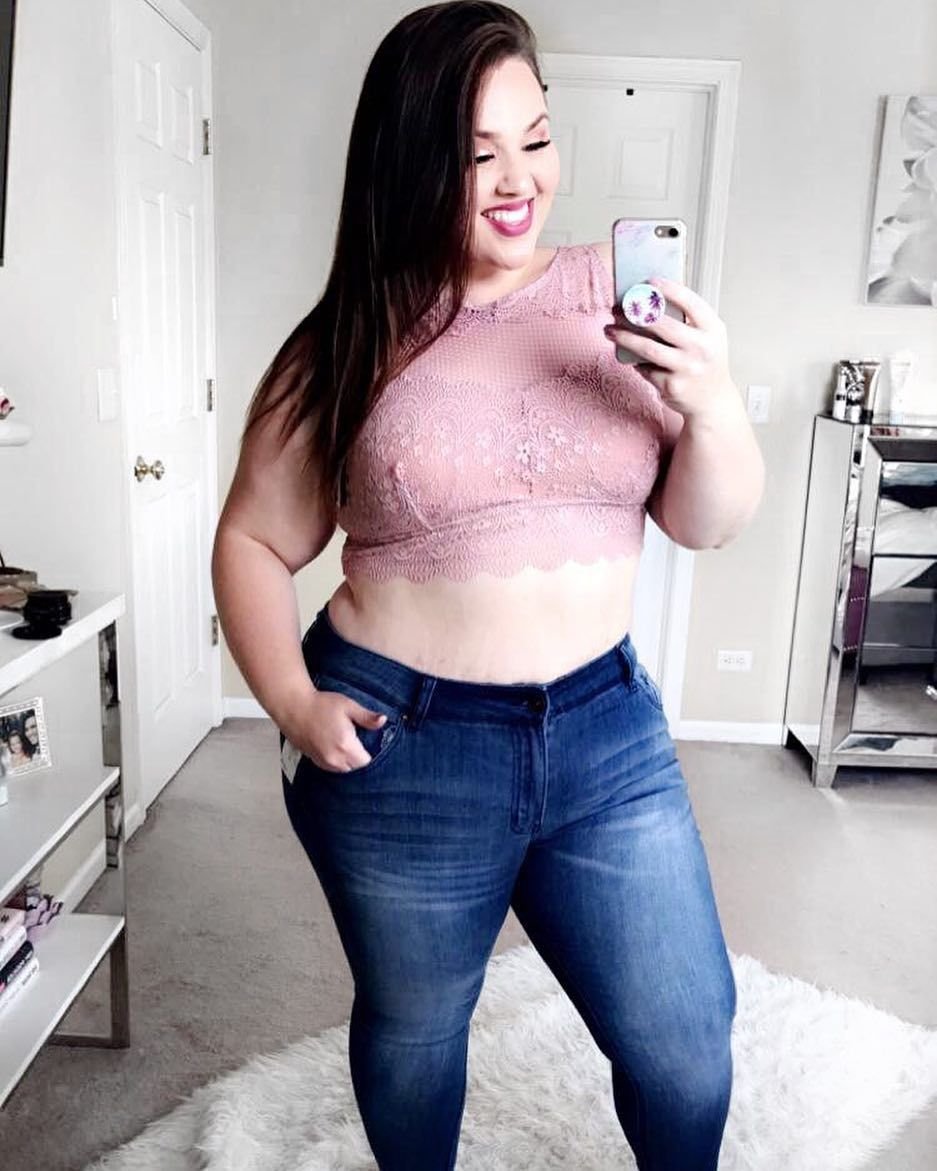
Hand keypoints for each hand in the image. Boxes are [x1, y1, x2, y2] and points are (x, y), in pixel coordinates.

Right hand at [280, 688, 387, 772]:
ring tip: (343, 740)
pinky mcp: (314, 760)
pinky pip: (331, 767)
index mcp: (345, 744)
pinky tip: (332, 744)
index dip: (368, 750)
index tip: (364, 738)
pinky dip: (335, 760)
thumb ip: (367, 717)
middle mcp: (334, 757)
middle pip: (355, 766)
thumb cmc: (321, 705)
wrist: (294, 708)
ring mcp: (323, 760)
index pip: (365, 760)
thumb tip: (383, 721)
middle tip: (354, 737)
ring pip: (343, 768)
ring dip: (347, 759)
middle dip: (358, 755)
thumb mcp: (348, 706)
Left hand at [604, 276, 739, 420]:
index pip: (691, 302)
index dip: (670, 289)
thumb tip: (649, 300)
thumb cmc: (705, 363)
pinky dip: (636, 362)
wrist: (713, 401)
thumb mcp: (707, 338)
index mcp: (713, 330)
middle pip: (664, 325)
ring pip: (648, 349)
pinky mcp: (672, 386)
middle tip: (617, 308)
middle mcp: (703, 348)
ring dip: (624, 337)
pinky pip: (646, 369)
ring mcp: (687, 369)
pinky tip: (630, 357)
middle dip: (636, 314)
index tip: (649, 281)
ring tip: (609, 330)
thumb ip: (687, 321)